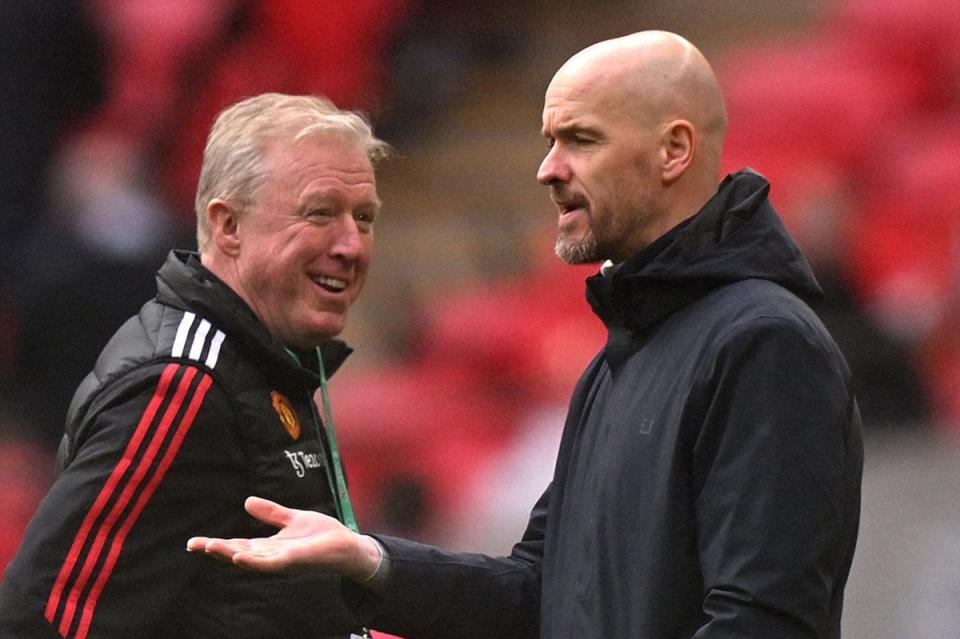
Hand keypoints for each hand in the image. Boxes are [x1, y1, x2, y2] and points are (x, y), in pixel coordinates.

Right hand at [187, 496, 380, 580]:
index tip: (194, 541)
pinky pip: (268, 564)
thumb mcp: (293, 518)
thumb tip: (247, 501)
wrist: (348, 546)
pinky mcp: (292, 562)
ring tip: (208, 547)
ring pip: (248, 559)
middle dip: (215, 550)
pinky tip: (237, 556)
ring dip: (228, 554)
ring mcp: (280, 561)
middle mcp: (271, 556)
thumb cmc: (323, 535)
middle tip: (192, 544)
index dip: (217, 543)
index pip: (238, 544)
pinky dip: (251, 561)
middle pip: (237, 553)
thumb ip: (271, 513)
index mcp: (270, 546)